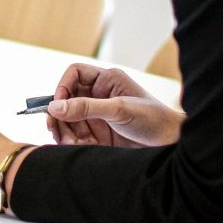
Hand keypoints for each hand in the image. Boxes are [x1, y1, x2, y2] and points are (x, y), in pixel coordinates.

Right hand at [45, 63, 183, 147]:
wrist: (169, 145)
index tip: (56, 105)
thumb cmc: (152, 119)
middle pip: (67, 100)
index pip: (75, 74)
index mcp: (106, 80)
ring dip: (64, 132)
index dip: (63, 87)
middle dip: (59, 115)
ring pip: (69, 120)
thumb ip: (86, 108)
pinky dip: (72, 142)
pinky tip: (75, 148)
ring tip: (68, 143)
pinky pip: (77, 136)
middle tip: (53, 129)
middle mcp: (99, 96)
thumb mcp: (118, 110)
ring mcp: (98, 116)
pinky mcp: (99, 135)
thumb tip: (54, 107)